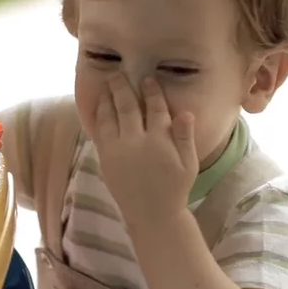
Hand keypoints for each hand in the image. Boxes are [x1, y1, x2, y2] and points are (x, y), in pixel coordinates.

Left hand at [93, 74, 198, 226]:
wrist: (151, 214)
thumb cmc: (174, 188)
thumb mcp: (188, 163)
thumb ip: (184, 137)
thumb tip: (185, 112)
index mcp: (159, 141)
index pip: (155, 109)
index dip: (151, 92)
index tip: (148, 79)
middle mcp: (136, 141)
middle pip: (127, 107)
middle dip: (122, 88)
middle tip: (118, 74)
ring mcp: (117, 149)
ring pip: (110, 116)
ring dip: (107, 98)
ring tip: (107, 85)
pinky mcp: (105, 158)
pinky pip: (100, 131)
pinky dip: (99, 116)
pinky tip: (99, 107)